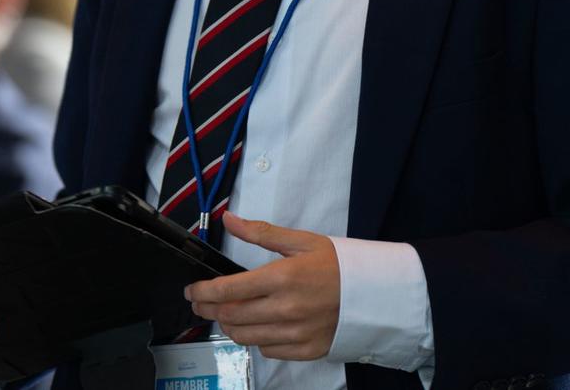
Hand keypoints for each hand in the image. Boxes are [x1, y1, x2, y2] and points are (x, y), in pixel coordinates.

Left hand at [185, 212, 339, 359]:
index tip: (192, 290)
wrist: (376, 292)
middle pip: (230, 317)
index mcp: (282, 278)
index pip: (227, 291)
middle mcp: (286, 310)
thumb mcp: (301, 241)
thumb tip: (229, 220)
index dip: (202, 292)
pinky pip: (267, 350)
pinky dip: (256, 339)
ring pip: (244, 337)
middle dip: (208, 309)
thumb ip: (260, 233)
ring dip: (228, 326)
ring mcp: (296, 334)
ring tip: (226, 313)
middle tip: (201, 302)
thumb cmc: (338, 264)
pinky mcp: (306, 350)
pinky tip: (258, 325)